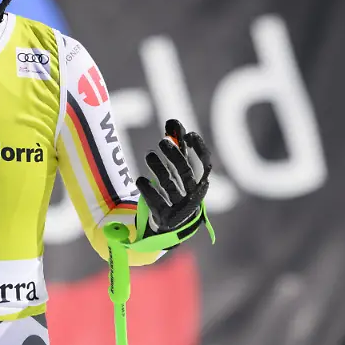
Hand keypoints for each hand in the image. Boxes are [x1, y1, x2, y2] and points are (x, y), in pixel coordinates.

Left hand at [136, 119, 212, 236]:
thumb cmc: (178, 187)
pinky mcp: (165, 217)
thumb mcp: (178, 168)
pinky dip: (148, 190)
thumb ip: (177, 146)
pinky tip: (140, 179)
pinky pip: (156, 202)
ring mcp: (179, 207)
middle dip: (175, 156)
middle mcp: (193, 195)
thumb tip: (171, 122)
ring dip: (158, 168)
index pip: (205, 165)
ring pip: (169, 186)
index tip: (189, 135)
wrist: (174, 223)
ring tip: (149, 154)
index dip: (199, 150)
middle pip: (185, 174)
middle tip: (162, 142)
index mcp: (200, 182)